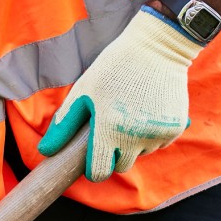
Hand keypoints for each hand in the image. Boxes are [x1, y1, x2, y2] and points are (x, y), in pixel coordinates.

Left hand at [37, 7, 202, 181]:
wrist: (157, 48)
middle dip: (114, 155)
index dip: (93, 169)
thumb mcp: (83, 91)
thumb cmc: (113, 68)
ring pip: (141, 154)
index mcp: (108, 129)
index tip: (93, 158)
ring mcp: (157, 134)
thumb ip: (64, 124)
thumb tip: (45, 151)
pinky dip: (152, 134)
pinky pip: (159, 144)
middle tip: (113, 128)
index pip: (99, 172)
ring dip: (135, 143)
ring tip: (132, 113)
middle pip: (121, 167)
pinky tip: (148, 111)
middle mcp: (134, 136)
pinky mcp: (174, 128)